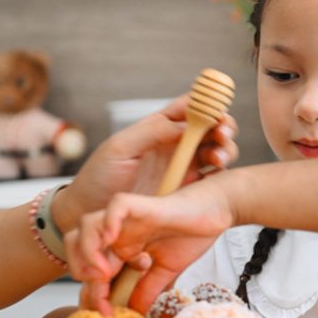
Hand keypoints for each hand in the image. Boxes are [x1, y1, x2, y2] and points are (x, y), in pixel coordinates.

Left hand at [52, 96, 237, 233]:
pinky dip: (221, 173)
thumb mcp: (119, 148)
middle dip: (223, 126)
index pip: (190, 107)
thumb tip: (185, 124)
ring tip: (218, 158)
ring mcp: (183, 166)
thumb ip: (152, 131)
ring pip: (216, 149)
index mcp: (158, 127)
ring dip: (225, 148)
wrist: (91, 213)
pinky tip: (216, 175)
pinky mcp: (188, 188)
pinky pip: (213, 177)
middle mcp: (175, 144)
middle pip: (211, 127)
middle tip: (222, 134)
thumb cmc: (99, 178)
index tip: (215, 111)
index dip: (207, 104)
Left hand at [67, 179, 232, 315]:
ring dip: (88, 250)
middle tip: (100, 293)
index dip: (94, 292)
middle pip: (76, 245)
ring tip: (104, 272)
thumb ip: (148, 289)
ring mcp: (126, 217)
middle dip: (81, 272)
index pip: (93, 268)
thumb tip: (135, 312)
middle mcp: (118, 230)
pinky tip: (114, 240)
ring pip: (86, 225)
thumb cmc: (193, 233)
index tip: (107, 313)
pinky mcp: (140, 204)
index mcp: (122, 245)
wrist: (217, 210)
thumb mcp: (167, 270)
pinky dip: (107, 222)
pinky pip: (114, 206)